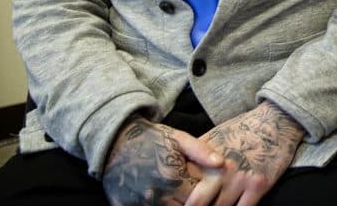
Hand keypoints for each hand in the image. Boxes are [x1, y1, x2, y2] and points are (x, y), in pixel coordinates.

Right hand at [102, 115, 224, 205]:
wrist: (114, 141)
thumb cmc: (151, 138)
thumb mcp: (178, 138)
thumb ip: (201, 151)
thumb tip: (222, 163)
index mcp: (173, 178)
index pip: (201, 197)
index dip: (208, 193)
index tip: (210, 186)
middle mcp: (157, 195)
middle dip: (194, 200)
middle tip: (194, 189)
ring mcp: (141, 204)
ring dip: (177, 203)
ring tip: (179, 190)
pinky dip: (159, 204)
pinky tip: (165, 195)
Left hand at [186, 100, 305, 205]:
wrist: (276, 120)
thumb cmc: (244, 128)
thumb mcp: (216, 136)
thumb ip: (197, 156)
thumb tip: (180, 172)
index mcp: (204, 157)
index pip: (182, 185)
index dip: (177, 198)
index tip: (177, 201)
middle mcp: (219, 169)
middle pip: (197, 203)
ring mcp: (239, 178)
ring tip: (216, 205)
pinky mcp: (258, 185)